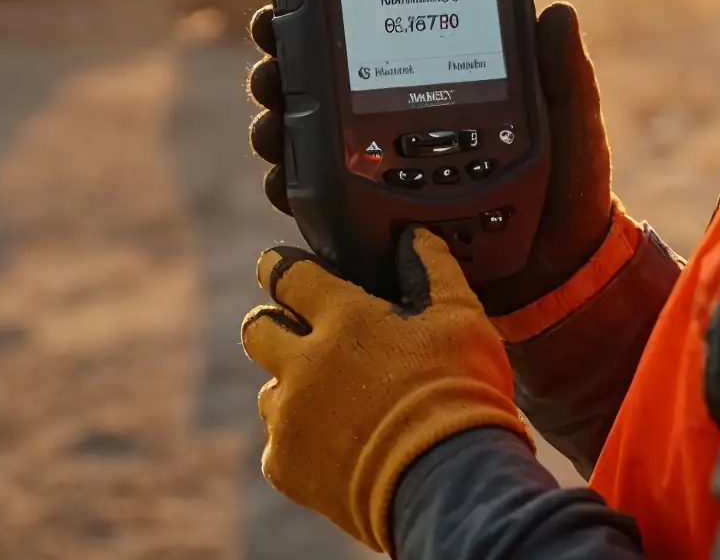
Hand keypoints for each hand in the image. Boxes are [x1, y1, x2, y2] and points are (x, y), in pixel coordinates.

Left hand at [241, 228, 527, 551]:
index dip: (281, 268)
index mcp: (342, 316)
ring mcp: (290, 416)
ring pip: (269, 389)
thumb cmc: (462, 393)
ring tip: (337, 404)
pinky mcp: (286, 465)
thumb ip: (432, 268)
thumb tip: (413, 236)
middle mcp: (303, 361)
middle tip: (306, 337)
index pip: (285, 273)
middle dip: (275, 325)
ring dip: (293, 389)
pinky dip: (300, 442)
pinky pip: (277, 443)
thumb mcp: (461, 318)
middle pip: (257, 328)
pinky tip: (339, 446)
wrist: (451, 482)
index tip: (282, 269)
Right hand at [246, 2, 616, 315]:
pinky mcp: (371, 218)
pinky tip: (284, 178)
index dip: (316, 19)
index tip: (287, 9)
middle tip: (273, 68)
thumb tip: (558, 13)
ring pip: (304, 138)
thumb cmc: (569, 189)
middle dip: (280, 69)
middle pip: (317, 83)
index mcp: (432, 85)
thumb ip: (563, 74)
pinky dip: (291, 186)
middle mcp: (394, 120)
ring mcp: (378, 169)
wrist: (563, 270)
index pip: (367, 38)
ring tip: (273, 124)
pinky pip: (317, 200)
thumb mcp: (571, 124)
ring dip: (275, 125)